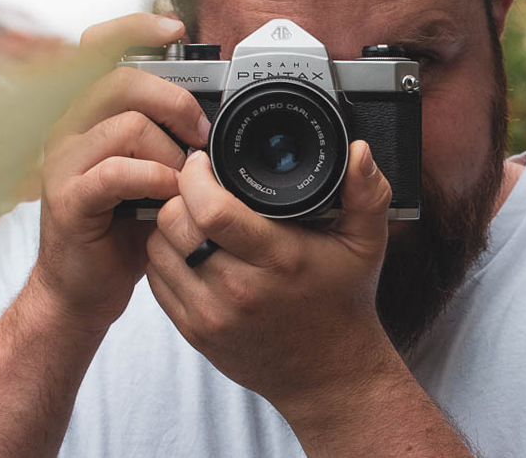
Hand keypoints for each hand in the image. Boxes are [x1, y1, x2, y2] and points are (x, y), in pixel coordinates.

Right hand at [31, 13, 211, 334]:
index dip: (136, 26)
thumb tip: (217, 106)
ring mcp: (64, 160)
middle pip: (121, 80)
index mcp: (90, 110)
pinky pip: (117, 171)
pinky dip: (154, 180)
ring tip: (184, 178)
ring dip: (170, 151)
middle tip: (201, 135)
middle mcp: (70, 125)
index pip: (99, 45)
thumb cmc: (122, 223)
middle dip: (176, 102)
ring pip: (126, 125)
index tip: (175, 27)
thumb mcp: (152, 167)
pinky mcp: (68, 197)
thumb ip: (168, 133)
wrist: (85, 285)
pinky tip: (167, 196)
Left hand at [144, 140, 398, 418]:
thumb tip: (359, 151)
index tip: (204, 163)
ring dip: (168, 225)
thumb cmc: (344, 301)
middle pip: (175, 222)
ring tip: (192, 216)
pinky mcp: (195, 332)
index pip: (212, 210)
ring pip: (158, 248)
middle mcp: (240, 289)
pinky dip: (166, 257)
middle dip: (180, 195)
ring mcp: (212, 315)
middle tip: (197, 187)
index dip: (197, 176)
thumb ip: (368, 192)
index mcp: (279, 260)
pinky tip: (189, 249)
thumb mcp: (366, 243)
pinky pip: (157, 280)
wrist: (329, 374)